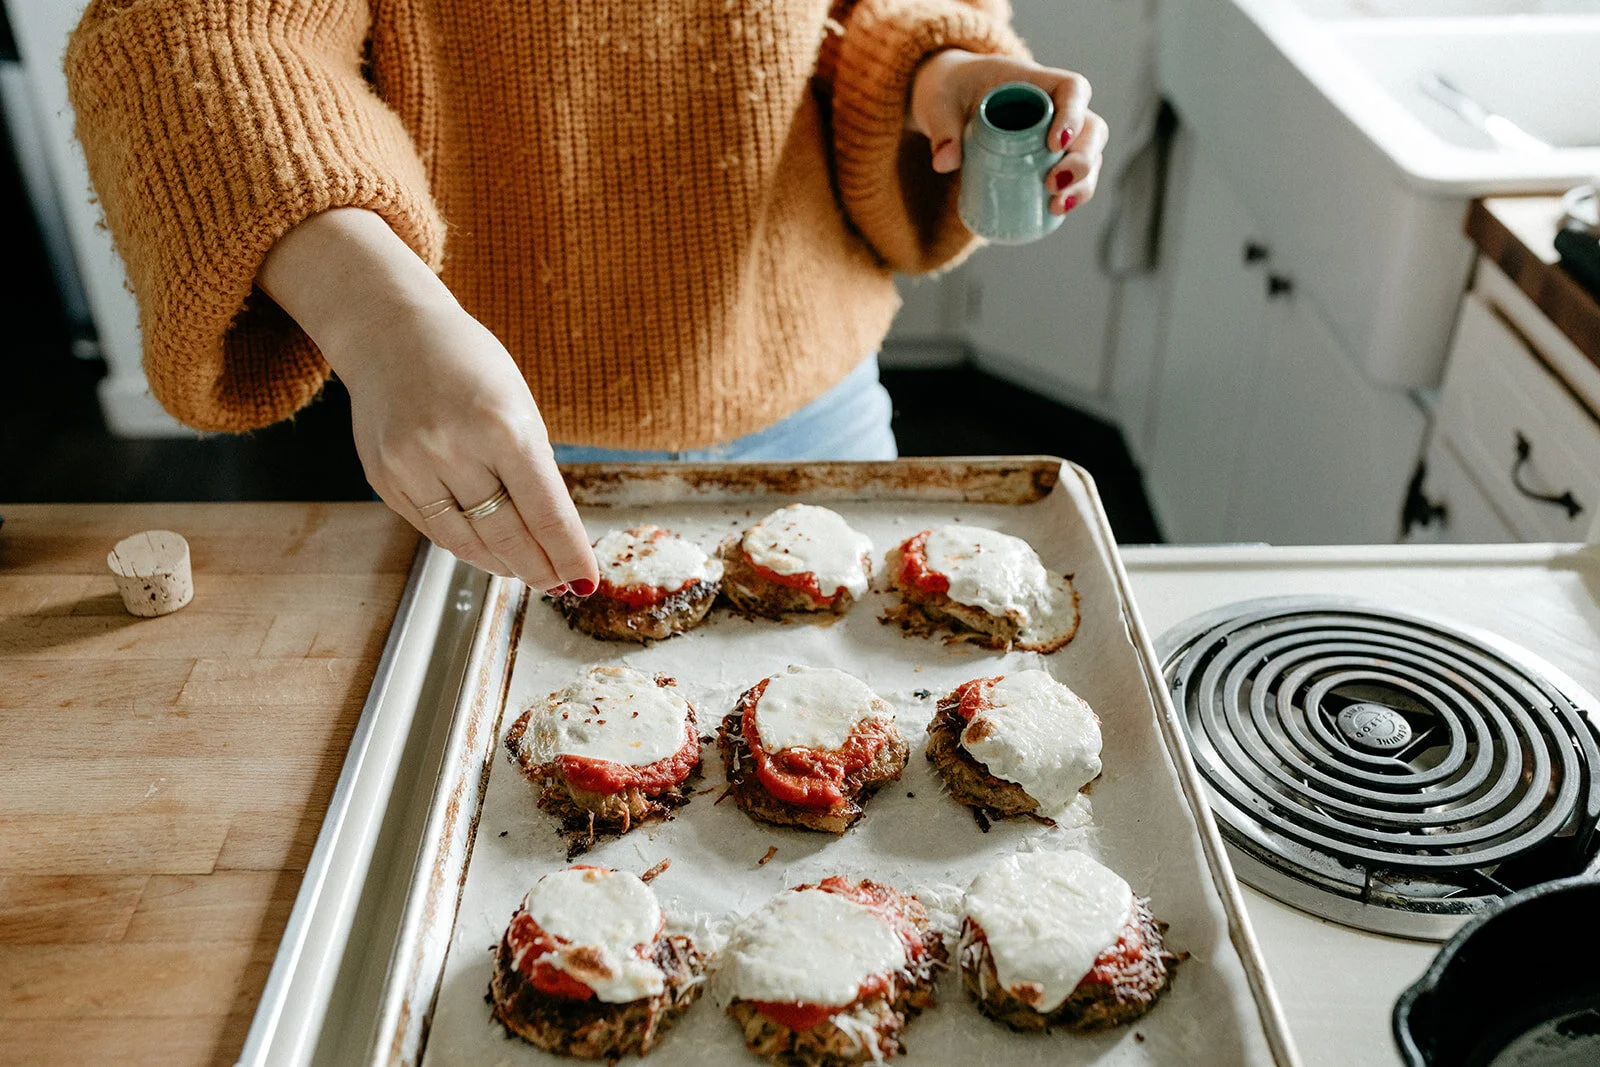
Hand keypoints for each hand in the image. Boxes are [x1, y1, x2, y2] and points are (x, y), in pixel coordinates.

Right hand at [333, 301, 598, 592]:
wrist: (390, 330)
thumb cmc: (468, 363)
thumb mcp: (518, 403)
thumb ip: (533, 465)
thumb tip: (551, 533)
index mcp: (502, 424)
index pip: (546, 510)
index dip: (569, 553)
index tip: (586, 580)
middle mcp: (453, 447)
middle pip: (507, 535)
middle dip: (539, 568)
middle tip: (559, 584)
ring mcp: (412, 465)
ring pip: (467, 542)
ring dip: (502, 564)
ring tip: (526, 572)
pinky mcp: (384, 478)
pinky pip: (433, 529)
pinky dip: (465, 545)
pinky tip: (486, 552)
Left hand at [909, 50, 1109, 215]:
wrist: (948, 101)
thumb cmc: (949, 91)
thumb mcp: (940, 102)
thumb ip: (942, 127)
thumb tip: (944, 163)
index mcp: (1037, 82)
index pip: (1073, 90)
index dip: (1073, 115)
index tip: (1055, 144)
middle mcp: (1056, 107)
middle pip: (1091, 129)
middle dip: (1082, 159)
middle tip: (1053, 184)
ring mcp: (1057, 135)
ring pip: (1089, 156)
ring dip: (1082, 184)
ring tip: (1056, 205)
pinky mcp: (1049, 160)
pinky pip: (1072, 177)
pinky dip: (1070, 195)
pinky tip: (1054, 212)